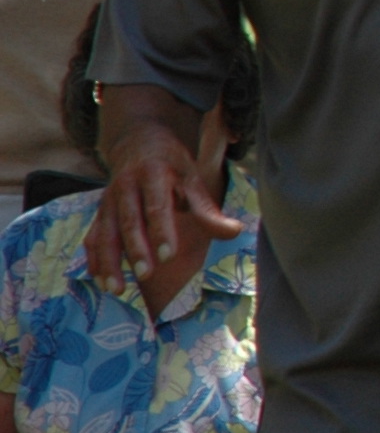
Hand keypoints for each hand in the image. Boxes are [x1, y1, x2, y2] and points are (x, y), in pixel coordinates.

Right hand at [83, 120, 243, 287]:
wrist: (139, 144)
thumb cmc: (172, 166)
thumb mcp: (192, 179)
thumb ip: (208, 210)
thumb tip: (235, 232)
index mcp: (153, 174)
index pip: (157, 206)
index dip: (162, 231)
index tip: (168, 256)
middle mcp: (125, 186)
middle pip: (128, 221)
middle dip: (136, 249)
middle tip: (146, 275)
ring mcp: (108, 200)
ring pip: (105, 232)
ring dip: (109, 261)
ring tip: (117, 288)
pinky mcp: (100, 212)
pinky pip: (93, 236)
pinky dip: (94, 258)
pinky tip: (99, 280)